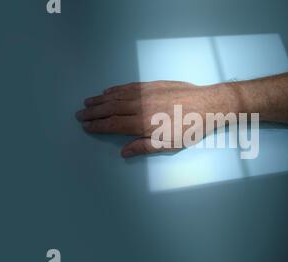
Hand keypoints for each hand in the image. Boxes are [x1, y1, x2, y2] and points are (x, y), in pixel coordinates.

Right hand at [76, 81, 237, 157]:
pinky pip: (129, 86)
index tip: (85, 125)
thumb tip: (123, 152)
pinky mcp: (153, 84)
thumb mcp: (169, 144)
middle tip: (79, 113)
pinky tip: (109, 90)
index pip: (113, 124)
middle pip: (111, 108)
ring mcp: (146, 93)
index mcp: (143, 123)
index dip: (97, 125)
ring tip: (88, 101)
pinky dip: (116, 89)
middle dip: (94, 111)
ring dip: (101, 99)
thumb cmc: (190, 128)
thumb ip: (144, 146)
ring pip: (117, 95)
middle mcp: (140, 105)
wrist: (208, 104)